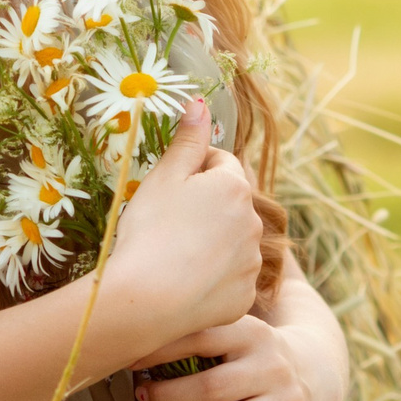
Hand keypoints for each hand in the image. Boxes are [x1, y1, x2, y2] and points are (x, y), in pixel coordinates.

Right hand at [108, 100, 260, 346]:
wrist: (146, 298)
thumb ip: (188, 139)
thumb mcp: (164, 176)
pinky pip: (229, 279)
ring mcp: (252, 262)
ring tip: (174, 256)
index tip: (169, 191)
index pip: (221, 164)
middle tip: (168, 224)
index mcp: (236, 186)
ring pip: (232, 242)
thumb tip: (201, 102)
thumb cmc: (150, 230)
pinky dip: (212, 278)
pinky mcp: (244, 296)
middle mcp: (254, 222)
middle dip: (206, 208)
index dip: (192, 173)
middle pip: (230, 204)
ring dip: (211, 243)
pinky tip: (184, 282)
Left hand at [131, 313, 338, 400]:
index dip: (163, 350)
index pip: (204, 338)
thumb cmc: (254, 353)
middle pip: (214, 388)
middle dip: (170, 397)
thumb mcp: (237, 331)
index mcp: (254, 334)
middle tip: (140, 398)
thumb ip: (200, 332)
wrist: (319, 371)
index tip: (131, 362)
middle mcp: (273, 368)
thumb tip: (136, 341)